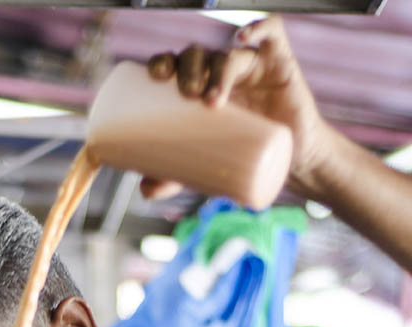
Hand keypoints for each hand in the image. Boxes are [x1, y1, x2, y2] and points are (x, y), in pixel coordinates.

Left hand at [140, 16, 331, 198]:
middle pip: (199, 54)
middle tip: (188, 93)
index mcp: (199, 86)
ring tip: (212, 99)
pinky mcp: (280, 62)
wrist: (291, 161)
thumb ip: (175, 177)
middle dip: (189, 68)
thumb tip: (145, 190)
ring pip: (228, 54)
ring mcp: (250, 65)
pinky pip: (273, 32)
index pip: (175, 64)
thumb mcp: (206, 168)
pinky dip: (260, 26)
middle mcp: (221, 72)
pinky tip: (243, 37)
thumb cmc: (245, 155)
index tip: (157, 76)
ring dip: (217, 70)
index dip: (163, 61)